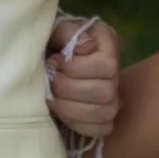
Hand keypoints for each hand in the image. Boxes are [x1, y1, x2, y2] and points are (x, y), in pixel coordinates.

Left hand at [47, 16, 118, 141]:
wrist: (43, 56)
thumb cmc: (50, 40)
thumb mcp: (55, 29)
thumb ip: (68, 32)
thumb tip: (85, 48)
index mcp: (107, 43)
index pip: (107, 65)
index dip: (77, 68)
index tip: (54, 61)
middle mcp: (114, 70)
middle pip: (105, 92)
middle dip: (69, 89)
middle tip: (50, 81)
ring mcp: (112, 95)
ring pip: (104, 113)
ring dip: (70, 108)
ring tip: (51, 97)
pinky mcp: (103, 116)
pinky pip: (101, 128)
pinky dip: (78, 124)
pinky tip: (61, 112)